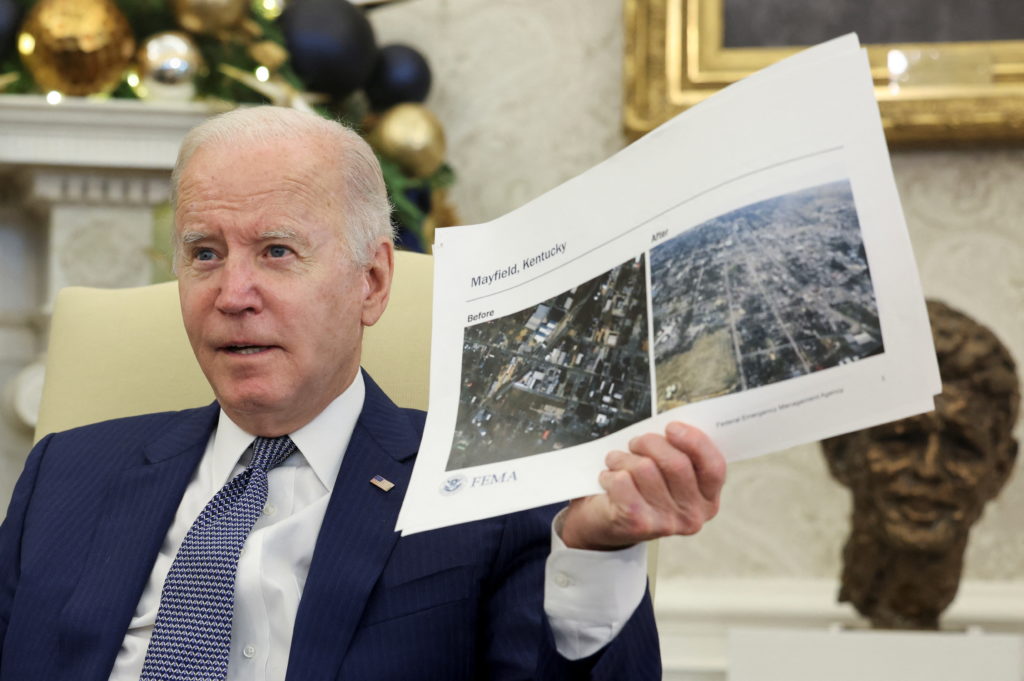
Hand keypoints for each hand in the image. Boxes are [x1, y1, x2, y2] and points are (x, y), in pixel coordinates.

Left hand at [559, 422, 725, 550]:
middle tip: (636, 443)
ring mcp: (667, 523)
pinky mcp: (639, 524)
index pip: (714, 466)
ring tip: (617, 462)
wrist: (609, 525)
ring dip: (624, 458)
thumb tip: (673, 427)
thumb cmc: (640, 491)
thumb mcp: (667, 473)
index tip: (672, 427)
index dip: (695, 441)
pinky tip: (610, 479)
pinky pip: (623, 481)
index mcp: (707, 499)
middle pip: (677, 463)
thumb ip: (678, 452)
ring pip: (645, 469)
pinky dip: (610, 474)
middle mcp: (693, 515)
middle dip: (650, 443)